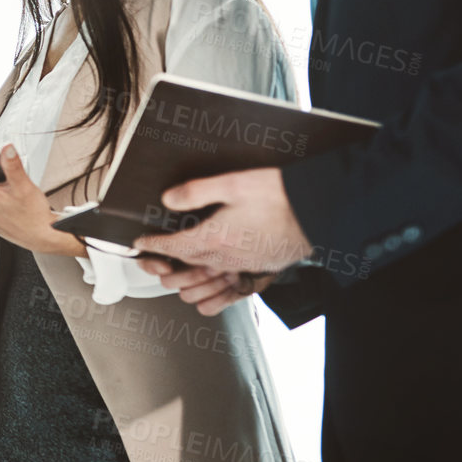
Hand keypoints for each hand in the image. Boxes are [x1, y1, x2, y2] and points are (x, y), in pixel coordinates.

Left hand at [132, 168, 309, 312]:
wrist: (320, 211)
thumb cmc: (280, 195)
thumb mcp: (233, 184)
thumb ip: (196, 192)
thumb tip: (168, 200)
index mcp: (216, 237)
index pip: (174, 246)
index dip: (153, 244)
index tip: (140, 243)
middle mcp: (228, 257)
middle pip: (187, 265)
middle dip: (166, 261)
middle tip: (151, 257)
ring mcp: (245, 265)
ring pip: (207, 274)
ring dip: (188, 272)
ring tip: (176, 266)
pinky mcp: (261, 268)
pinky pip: (228, 277)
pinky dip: (213, 275)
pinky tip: (213, 267)